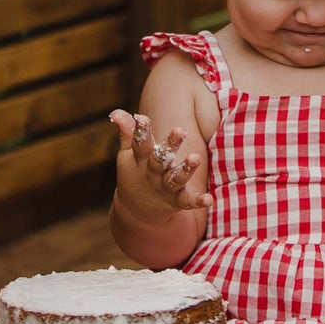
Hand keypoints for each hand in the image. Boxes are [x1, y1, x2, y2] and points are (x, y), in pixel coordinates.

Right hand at [110, 109, 212, 223]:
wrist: (135, 212)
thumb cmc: (134, 174)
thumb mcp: (128, 155)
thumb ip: (128, 132)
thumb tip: (116, 111)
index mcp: (140, 159)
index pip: (140, 143)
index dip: (140, 131)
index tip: (142, 119)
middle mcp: (153, 173)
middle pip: (160, 158)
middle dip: (170, 145)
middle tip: (180, 129)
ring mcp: (164, 188)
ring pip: (175, 178)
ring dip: (185, 169)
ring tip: (195, 158)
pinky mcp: (176, 201)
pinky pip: (188, 201)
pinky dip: (198, 201)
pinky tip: (208, 199)